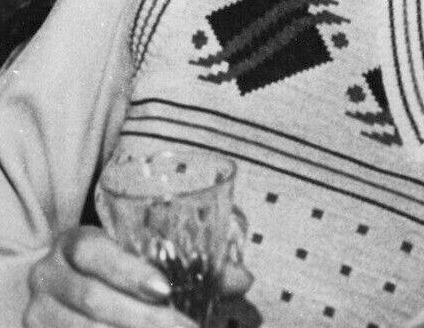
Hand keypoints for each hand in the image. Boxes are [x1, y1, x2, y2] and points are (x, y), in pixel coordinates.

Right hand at [24, 225, 252, 327]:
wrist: (57, 292)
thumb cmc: (112, 268)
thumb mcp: (140, 258)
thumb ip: (190, 265)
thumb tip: (244, 279)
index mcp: (75, 244)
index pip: (94, 252)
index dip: (128, 271)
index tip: (165, 289)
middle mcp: (48, 276)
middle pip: (92, 299)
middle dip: (141, 318)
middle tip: (181, 327)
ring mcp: (38, 313)